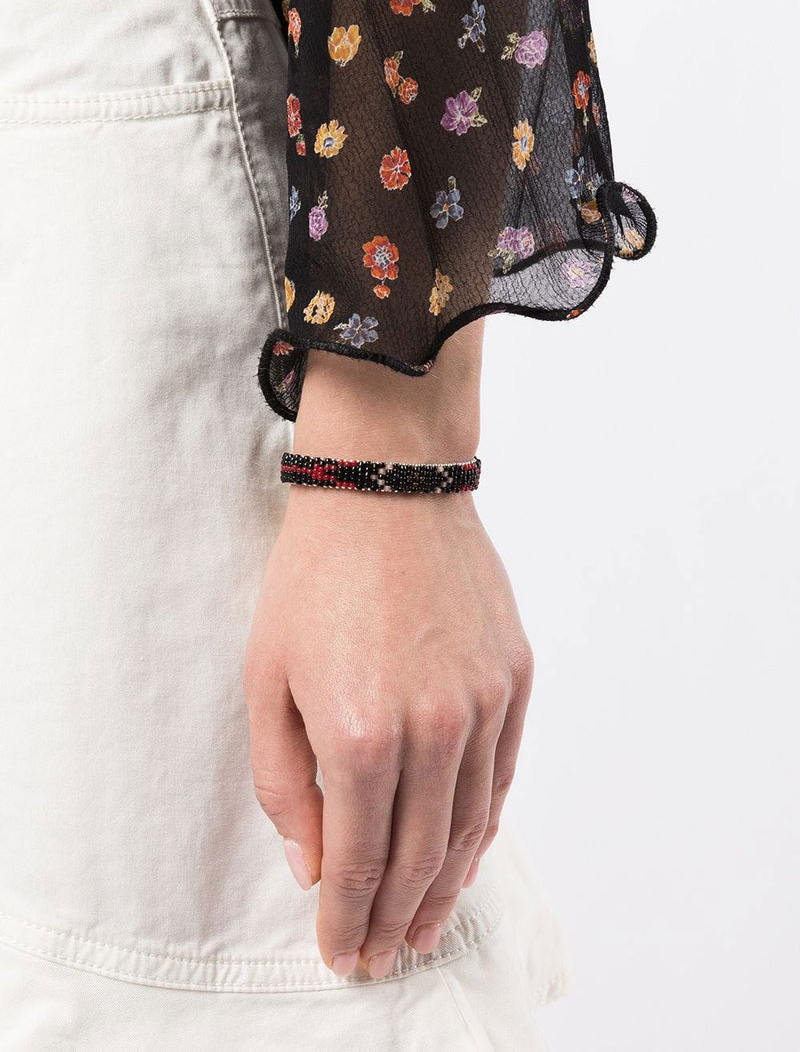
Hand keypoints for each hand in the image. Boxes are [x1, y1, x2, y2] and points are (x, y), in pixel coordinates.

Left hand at [242, 483, 533, 979]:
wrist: (386, 492)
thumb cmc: (314, 580)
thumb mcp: (266, 679)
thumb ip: (285, 783)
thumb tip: (312, 863)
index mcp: (362, 733)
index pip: (359, 860)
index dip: (347, 918)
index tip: (340, 953)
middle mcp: (436, 729)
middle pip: (419, 857)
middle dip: (395, 921)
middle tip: (382, 958)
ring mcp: (485, 703)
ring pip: (469, 826)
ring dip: (445, 888)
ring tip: (426, 928)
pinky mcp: (514, 678)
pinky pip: (503, 775)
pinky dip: (483, 827)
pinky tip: (465, 855)